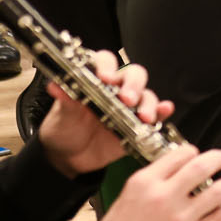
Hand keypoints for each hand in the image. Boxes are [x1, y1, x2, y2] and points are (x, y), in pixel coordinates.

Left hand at [38, 51, 167, 175]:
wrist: (67, 157)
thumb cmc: (63, 129)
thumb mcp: (61, 115)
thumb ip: (64, 100)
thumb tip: (55, 86)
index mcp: (95, 80)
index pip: (106, 62)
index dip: (108, 66)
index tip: (105, 77)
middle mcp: (115, 90)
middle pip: (133, 75)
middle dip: (133, 85)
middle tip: (127, 98)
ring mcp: (129, 107)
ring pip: (146, 95)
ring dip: (148, 102)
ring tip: (143, 115)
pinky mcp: (138, 124)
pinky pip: (156, 115)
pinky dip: (163, 111)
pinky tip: (165, 110)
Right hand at [98, 144, 220, 220]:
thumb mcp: (128, 197)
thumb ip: (152, 181)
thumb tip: (177, 168)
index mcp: (145, 183)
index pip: (178, 156)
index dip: (194, 152)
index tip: (200, 154)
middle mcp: (164, 197)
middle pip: (201, 167)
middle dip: (218, 158)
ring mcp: (180, 218)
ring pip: (217, 191)